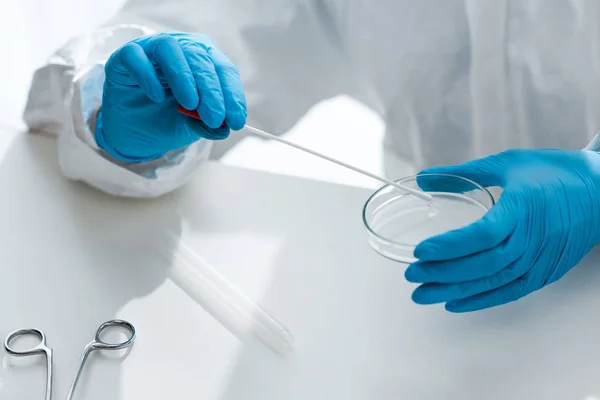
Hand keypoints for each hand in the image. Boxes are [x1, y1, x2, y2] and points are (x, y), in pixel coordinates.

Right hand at [96, 32, 246, 161]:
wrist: (134, 131)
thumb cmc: (167, 119)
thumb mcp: (192, 126)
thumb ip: (207, 124)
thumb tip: (224, 127)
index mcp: (203, 60)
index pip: (223, 69)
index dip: (232, 94)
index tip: (236, 121)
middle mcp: (180, 48)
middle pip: (199, 58)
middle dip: (211, 90)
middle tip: (215, 118)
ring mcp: (150, 50)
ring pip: (169, 48)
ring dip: (183, 77)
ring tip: (190, 105)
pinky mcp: (124, 57)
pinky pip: (135, 56)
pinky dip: (147, 75)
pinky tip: (156, 97)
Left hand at [405, 149, 599, 311]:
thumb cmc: (553, 172)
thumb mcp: (506, 163)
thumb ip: (461, 173)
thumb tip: (422, 177)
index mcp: (521, 209)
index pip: (481, 235)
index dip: (449, 247)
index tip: (419, 252)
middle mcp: (532, 240)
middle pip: (482, 264)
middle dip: (443, 273)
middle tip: (412, 275)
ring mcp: (540, 260)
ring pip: (493, 282)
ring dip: (455, 291)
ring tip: (423, 294)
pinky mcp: (546, 273)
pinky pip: (510, 291)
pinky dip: (482, 299)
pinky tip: (455, 302)